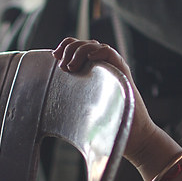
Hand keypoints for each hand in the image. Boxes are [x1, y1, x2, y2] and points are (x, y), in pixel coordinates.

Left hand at [53, 37, 170, 166]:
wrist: (135, 137)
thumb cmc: (111, 130)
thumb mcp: (85, 117)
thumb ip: (73, 111)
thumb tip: (46, 123)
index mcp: (92, 73)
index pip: (78, 48)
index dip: (65, 47)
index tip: (54, 56)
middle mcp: (103, 67)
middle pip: (84, 44)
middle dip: (69, 49)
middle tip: (62, 66)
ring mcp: (113, 69)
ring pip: (95, 45)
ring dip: (80, 51)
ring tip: (71, 67)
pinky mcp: (123, 74)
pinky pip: (111, 54)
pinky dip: (99, 52)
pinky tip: (89, 60)